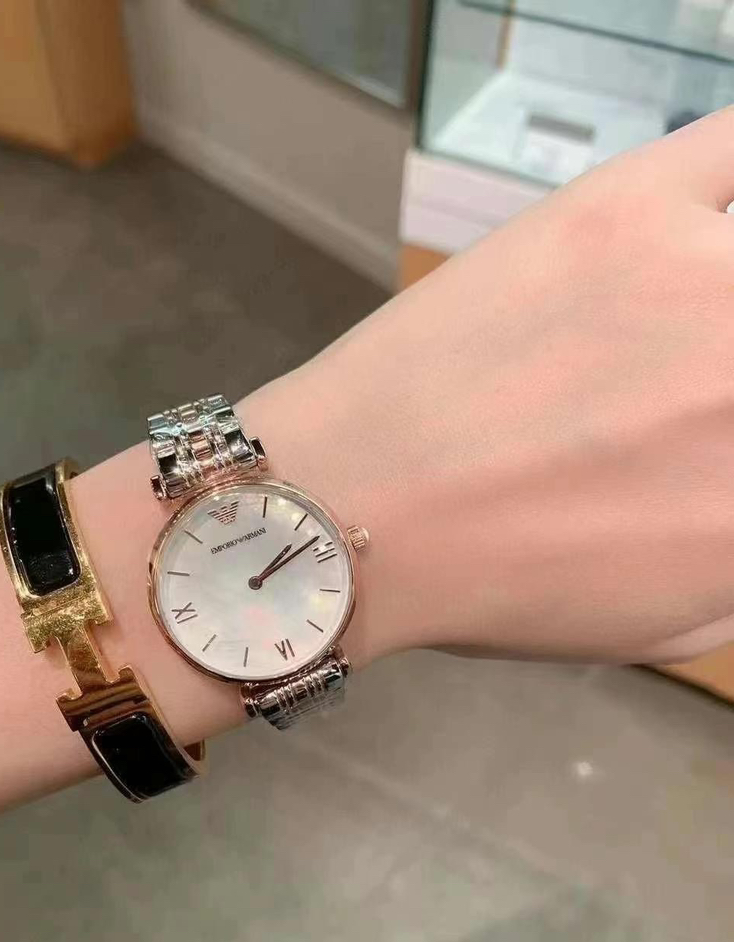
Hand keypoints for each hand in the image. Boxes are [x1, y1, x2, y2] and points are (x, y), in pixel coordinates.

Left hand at [240, 108, 733, 663]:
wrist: (355, 508)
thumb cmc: (498, 584)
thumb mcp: (667, 621)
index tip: (716, 415)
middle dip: (725, 372)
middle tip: (692, 375)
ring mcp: (708, 286)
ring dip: (724, 287)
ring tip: (688, 312)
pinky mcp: (629, 210)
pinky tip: (701, 219)